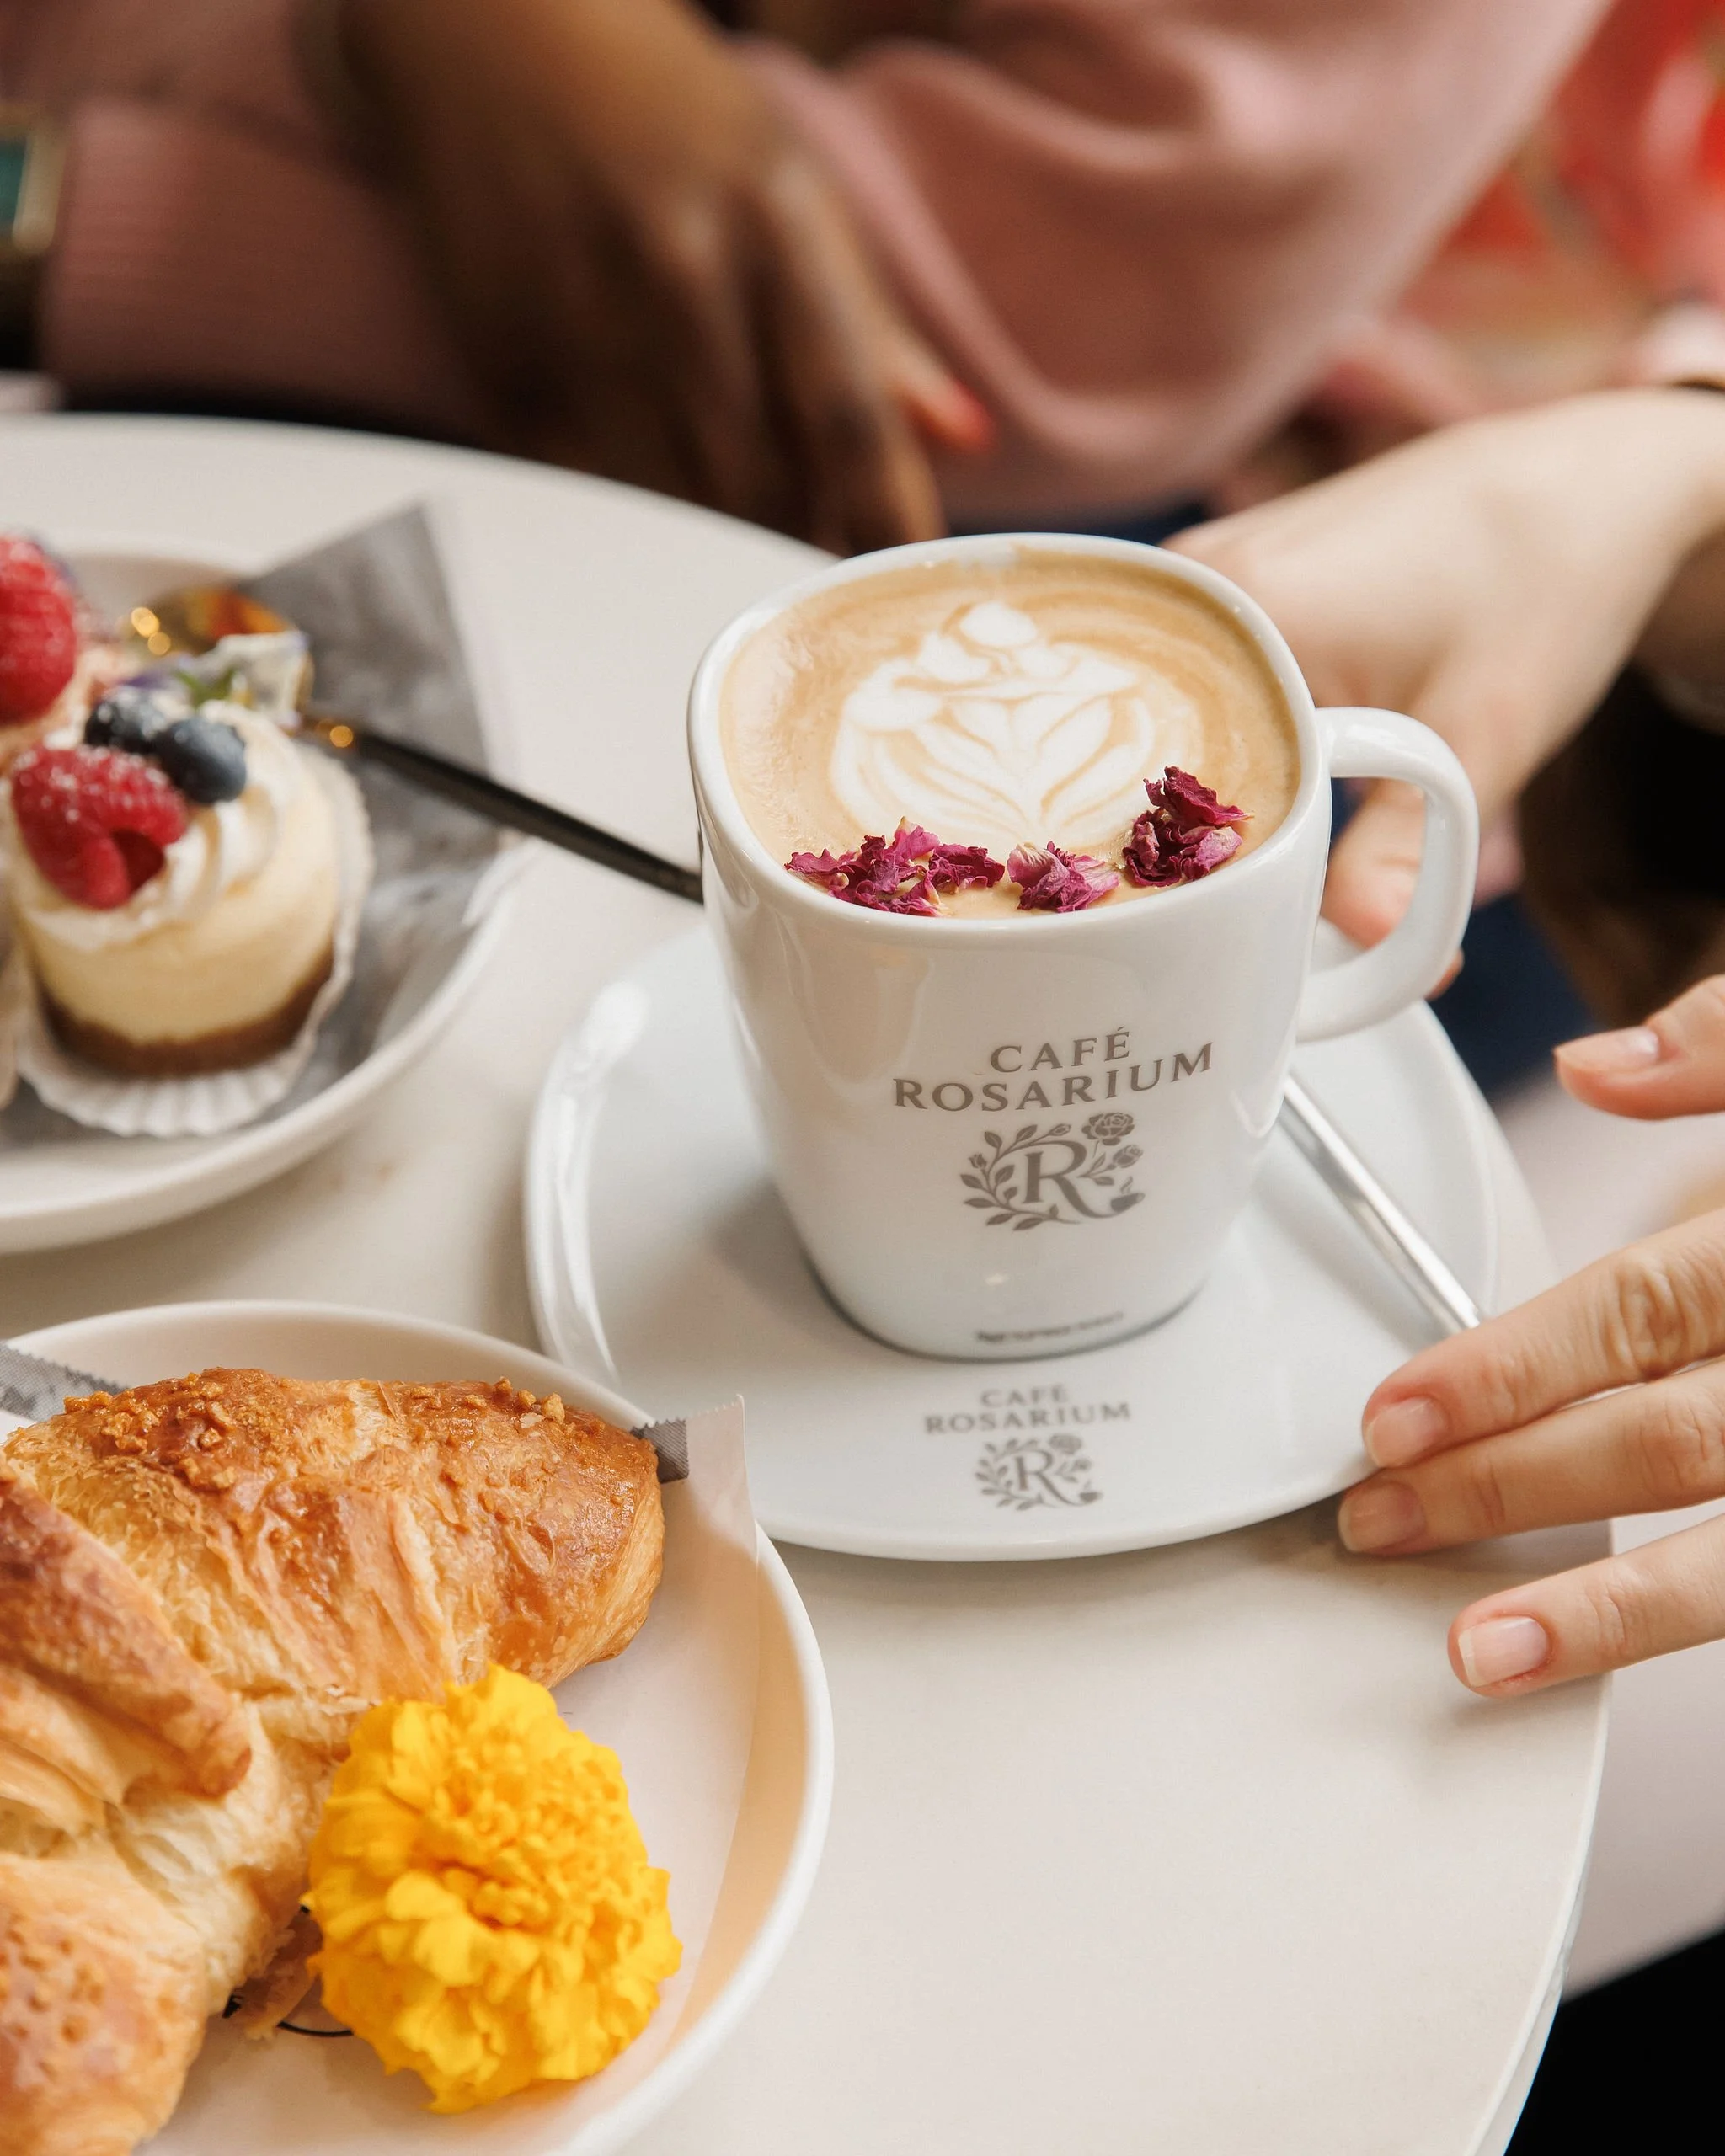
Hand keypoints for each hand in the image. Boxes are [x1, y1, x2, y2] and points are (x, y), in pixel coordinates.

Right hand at [329, 0, 987, 548]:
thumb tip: (963, 441)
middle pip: (763, 475)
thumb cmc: (668, 118)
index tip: (907, 584)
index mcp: (772, 214)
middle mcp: (676, 264)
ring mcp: (580, 319)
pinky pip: (599, 489)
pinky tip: (663, 491)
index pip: (846, 409)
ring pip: (679, 497)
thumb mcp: (789, 190)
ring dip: (728, 538)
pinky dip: (647, 512)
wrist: (488, 38)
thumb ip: (874, 330)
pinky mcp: (507, 367)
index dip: (884, 516)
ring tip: (749, 537)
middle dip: (803, 541)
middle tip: (823, 570)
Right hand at [1169, 391, 1724, 954]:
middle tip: (1198, 924)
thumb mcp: (1478, 740)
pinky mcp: (1216, 586)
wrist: (1578, 488)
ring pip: (1149, 720)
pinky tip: (1228, 796)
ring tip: (1209, 868)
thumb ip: (1402, 855)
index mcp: (1242, 609)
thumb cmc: (1540, 591)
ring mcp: (1196, 576)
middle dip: (1165, 839)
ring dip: (1181, 793)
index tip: (1191, 936)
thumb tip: (1361, 954)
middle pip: (1131, 745)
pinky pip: (1174, 687)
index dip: (1165, 865)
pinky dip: (1199, 747)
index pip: (1145, 768)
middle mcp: (1194, 582)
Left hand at [1337, 972, 1724, 1693]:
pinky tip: (1594, 1655)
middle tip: (1381, 1516)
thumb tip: (1591, 1066)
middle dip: (1509, 1486)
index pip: (1637, 1312)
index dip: (1507, 1368)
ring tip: (1482, 1650)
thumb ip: (1720, 1050)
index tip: (1393, 1415)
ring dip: (1608, 1611)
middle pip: (1667, 1442)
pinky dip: (1682, 1623)